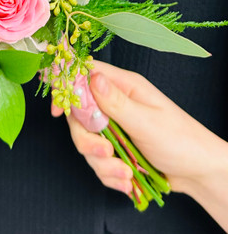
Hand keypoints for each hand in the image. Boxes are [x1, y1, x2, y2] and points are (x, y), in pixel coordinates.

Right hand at [52, 61, 227, 230]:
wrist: (198, 173)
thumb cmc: (181, 140)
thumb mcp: (147, 122)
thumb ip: (116, 102)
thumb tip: (90, 77)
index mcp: (124, 86)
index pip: (85, 75)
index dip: (67, 88)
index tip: (58, 111)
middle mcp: (116, 103)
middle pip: (80, 115)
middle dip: (88, 139)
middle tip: (105, 153)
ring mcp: (115, 126)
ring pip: (87, 141)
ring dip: (102, 163)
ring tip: (125, 174)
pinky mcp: (116, 149)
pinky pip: (97, 161)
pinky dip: (108, 174)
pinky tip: (126, 181)